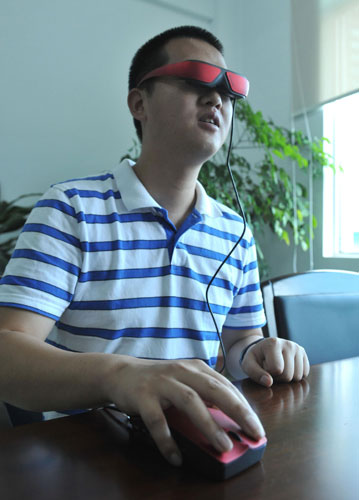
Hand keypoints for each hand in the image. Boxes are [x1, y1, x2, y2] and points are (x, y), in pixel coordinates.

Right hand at [105, 357, 264, 465]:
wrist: (121, 373)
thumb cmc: (159, 381)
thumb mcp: (184, 382)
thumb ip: (204, 395)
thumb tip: (229, 421)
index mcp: (195, 368)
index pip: (225, 386)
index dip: (243, 406)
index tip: (256, 426)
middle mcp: (181, 372)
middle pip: (214, 390)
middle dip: (237, 411)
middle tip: (253, 432)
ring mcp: (162, 383)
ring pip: (190, 402)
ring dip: (209, 425)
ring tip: (223, 445)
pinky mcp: (143, 396)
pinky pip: (157, 421)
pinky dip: (167, 440)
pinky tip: (176, 457)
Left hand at [240, 338, 309, 386]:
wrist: (263, 348)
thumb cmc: (255, 358)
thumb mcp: (248, 364)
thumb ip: (255, 373)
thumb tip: (269, 383)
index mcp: (273, 343)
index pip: (277, 369)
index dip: (268, 373)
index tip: (264, 367)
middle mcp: (288, 344)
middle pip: (288, 375)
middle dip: (278, 377)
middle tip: (271, 370)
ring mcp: (297, 348)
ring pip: (298, 377)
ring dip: (287, 378)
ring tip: (278, 369)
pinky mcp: (303, 353)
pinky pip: (304, 374)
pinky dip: (295, 375)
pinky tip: (287, 368)